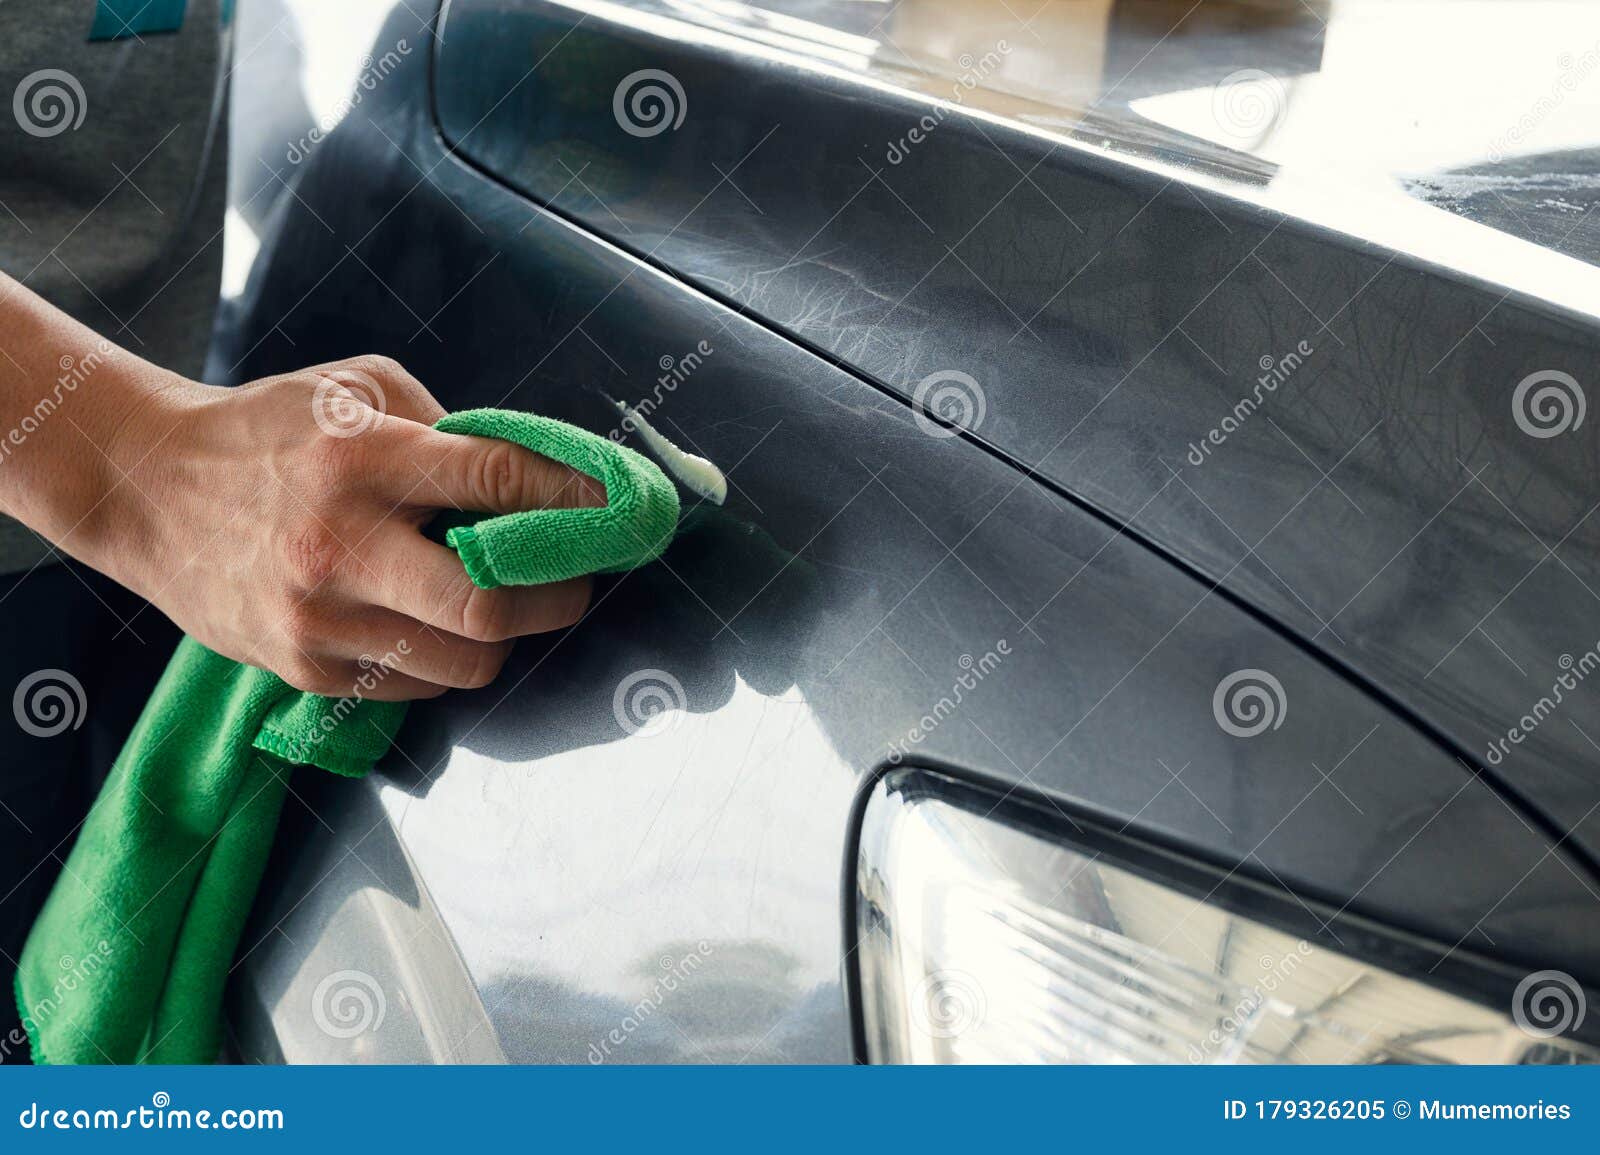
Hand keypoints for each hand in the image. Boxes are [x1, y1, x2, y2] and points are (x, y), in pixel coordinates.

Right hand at [75, 355, 603, 700]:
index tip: (617, 507)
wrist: (148, 488)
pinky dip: (449, 659)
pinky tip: (439, 624)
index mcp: (363, 458)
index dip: (575, 497)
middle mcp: (342, 543)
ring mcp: (320, 617)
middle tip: (575, 581)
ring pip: (464, 661)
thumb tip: (533, 478)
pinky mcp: (304, 668)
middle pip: (489, 604)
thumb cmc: (269, 430)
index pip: (499, 481)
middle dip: (558, 597)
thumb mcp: (356, 388)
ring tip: (508, 604)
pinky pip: (417, 685)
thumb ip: (446, 428)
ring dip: (507, 637)